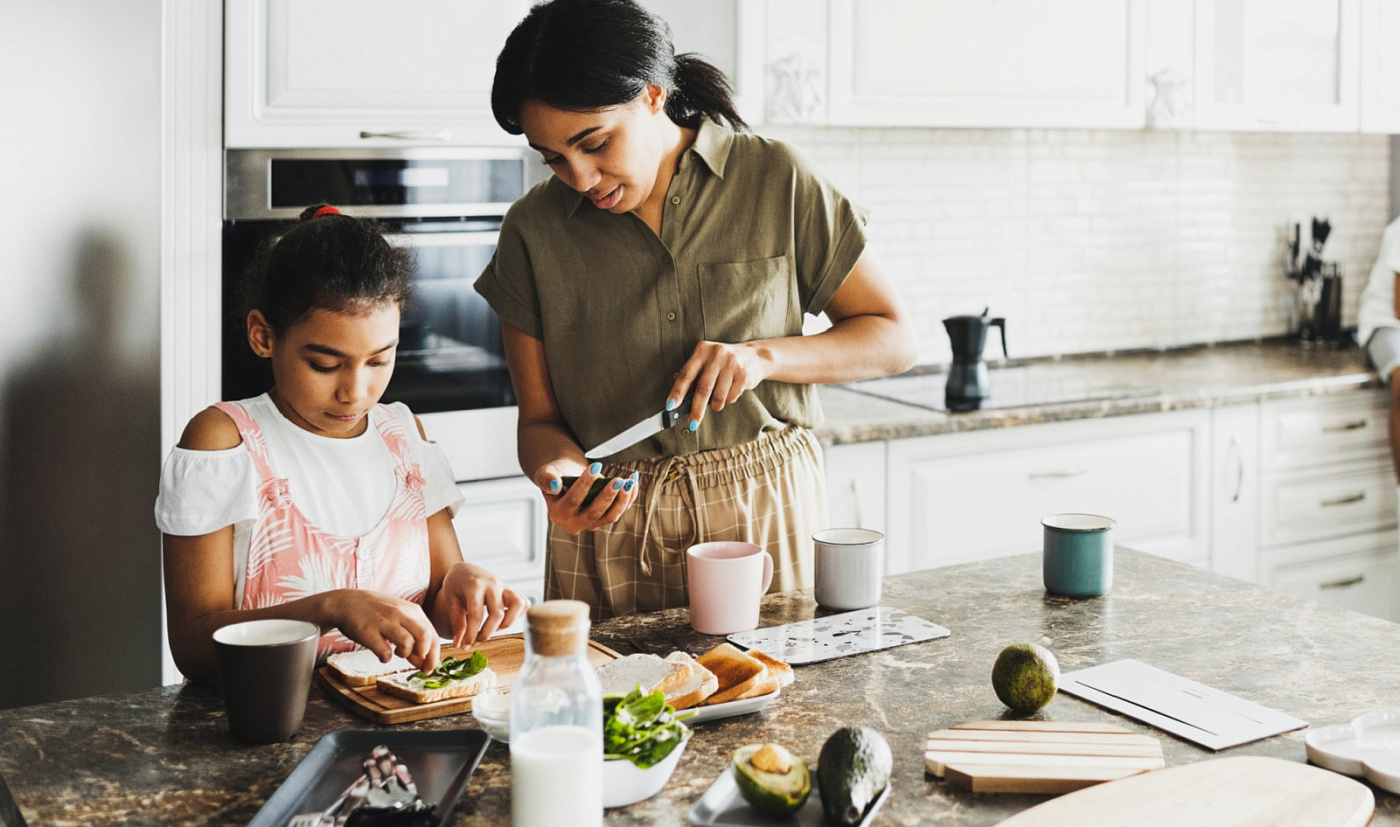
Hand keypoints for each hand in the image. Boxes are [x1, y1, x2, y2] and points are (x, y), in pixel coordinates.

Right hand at [320, 589, 440, 670]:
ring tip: (396, 652)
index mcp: (413, 610)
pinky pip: (384, 652)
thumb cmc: (377, 613)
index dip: (434, 656)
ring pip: (407, 643)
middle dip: (423, 654)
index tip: (429, 668)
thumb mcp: (399, 618)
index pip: (433, 635)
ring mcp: (384, 622)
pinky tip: (382, 654)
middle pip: (425, 637)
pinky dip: (386, 658)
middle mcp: (401, 613)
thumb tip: (423, 662)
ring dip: (404, 654)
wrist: (346, 602)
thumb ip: (413, 636)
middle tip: (414, 660)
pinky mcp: (368, 632)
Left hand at [438, 562, 529, 646]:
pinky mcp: (513, 589)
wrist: (465, 571)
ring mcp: (506, 586)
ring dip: (506, 623)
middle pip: (497, 615)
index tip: (464, 646)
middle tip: (475, 640)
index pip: (476, 615)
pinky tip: (502, 620)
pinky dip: (517, 615)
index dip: (471, 635)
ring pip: (518, 606)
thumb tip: (459, 644)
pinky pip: (524, 603)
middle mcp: (493, 584)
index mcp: (475, 586)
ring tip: (492, 628)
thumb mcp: (451, 602)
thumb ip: (457, 623)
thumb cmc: (457, 586)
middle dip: (486, 633)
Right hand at [535, 460, 639, 534]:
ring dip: (622, 500)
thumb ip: (546, 479)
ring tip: (628, 482)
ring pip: (610, 516)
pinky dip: (628, 497)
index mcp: (558, 513)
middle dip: (607, 496)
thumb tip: (555, 485)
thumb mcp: (545, 473)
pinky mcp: (605, 517)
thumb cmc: (556, 475)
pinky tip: (633, 481)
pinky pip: (619, 510)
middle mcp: (574, 522)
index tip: (595, 467)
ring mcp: (591, 522)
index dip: (584, 484)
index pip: (572, 501)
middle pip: (593, 513)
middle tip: (618, 480)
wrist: (566, 479)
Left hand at [668, 340, 770, 428]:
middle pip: (703, 389)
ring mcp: (732, 364)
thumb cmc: (724, 363)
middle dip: (696, 410)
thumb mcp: (707, 363)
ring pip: (718, 397)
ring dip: (715, 406)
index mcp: (702, 351)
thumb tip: (680, 402)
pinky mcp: (744, 375)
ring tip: (716, 402)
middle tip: (692, 423)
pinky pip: (731, 397)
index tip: (670, 406)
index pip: (686, 374)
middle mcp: (716, 355)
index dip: (677, 392)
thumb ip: (695, 378)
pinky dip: (728, 400)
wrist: (754, 356)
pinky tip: (730, 391)